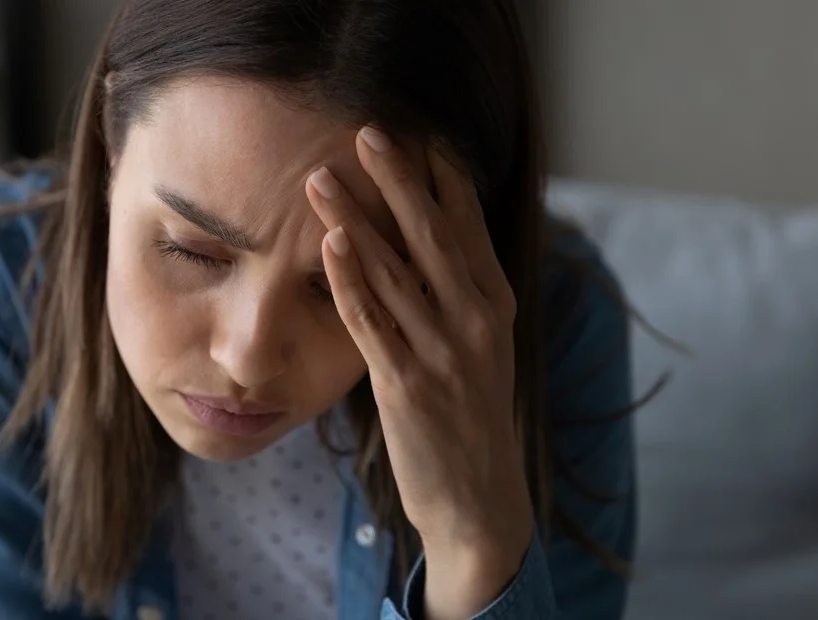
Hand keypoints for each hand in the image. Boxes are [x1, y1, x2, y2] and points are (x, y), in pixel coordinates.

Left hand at [306, 126, 534, 618]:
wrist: (479, 498)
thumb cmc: (472, 416)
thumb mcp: (483, 346)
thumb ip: (461, 293)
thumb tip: (429, 241)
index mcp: (495, 303)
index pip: (467, 224)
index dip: (439, 176)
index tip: (414, 132)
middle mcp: (476, 319)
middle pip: (431, 234)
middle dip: (396, 179)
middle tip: (365, 132)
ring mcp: (443, 351)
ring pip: (394, 271)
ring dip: (354, 220)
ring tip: (321, 179)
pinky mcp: (407, 383)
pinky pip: (372, 321)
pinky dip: (350, 280)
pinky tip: (329, 245)